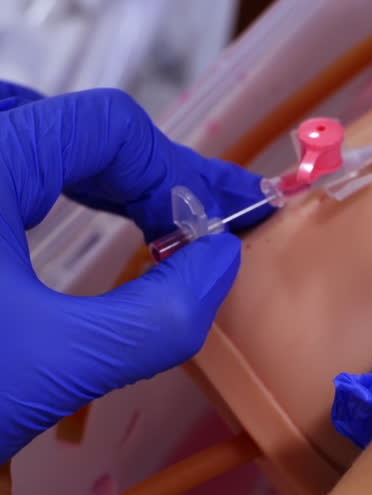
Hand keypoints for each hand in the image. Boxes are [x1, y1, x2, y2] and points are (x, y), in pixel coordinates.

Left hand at [0, 86, 267, 463]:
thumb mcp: (52, 366)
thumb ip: (158, 314)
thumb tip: (220, 265)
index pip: (110, 127)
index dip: (180, 172)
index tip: (225, 226)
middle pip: (73, 129)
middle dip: (146, 174)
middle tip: (200, 224)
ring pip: (29, 140)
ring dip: (95, 174)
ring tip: (149, 216)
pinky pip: (0, 170)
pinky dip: (45, 189)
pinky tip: (61, 219)